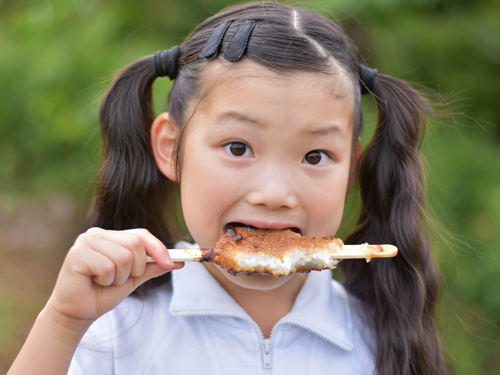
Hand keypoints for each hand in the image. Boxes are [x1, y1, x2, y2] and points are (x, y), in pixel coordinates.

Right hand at [46, 227, 182, 325]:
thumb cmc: (102, 294)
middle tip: (118, 279)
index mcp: (111, 236)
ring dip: (119, 277)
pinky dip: (106, 280)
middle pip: (136, 244)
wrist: (78, 313)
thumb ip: (153, 267)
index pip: (141, 234)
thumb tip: (179, 261)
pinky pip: (108, 266)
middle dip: (135, 269)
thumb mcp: (133, 279)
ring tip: (104, 281)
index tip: (170, 263)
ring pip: (124, 256)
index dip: (158, 248)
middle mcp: (97, 234)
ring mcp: (86, 241)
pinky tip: (93, 282)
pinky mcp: (77, 254)